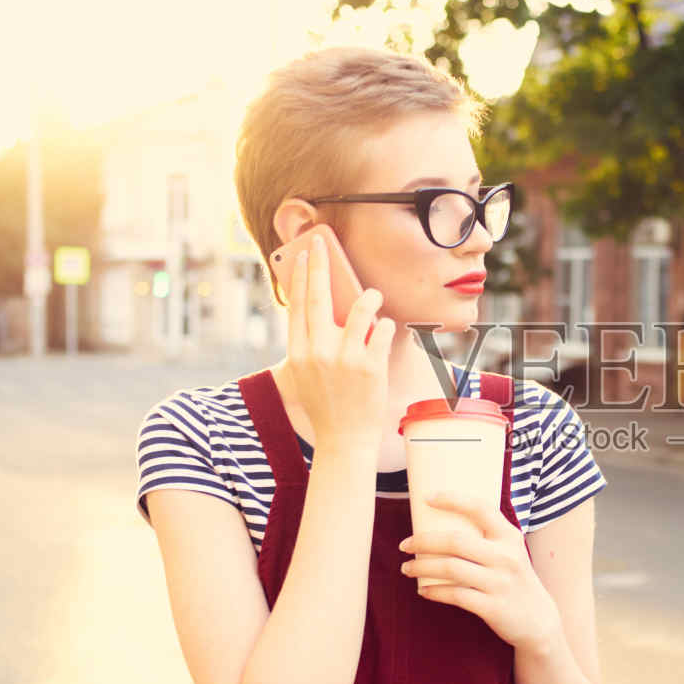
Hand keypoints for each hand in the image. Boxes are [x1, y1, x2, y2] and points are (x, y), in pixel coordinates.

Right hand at [286, 235, 396, 450]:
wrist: (345, 441)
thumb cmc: (328, 405)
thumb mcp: (306, 375)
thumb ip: (310, 344)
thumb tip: (320, 308)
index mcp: (298, 354)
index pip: (297, 306)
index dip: (299, 277)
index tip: (302, 255)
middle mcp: (317, 352)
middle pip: (317, 297)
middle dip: (319, 264)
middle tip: (321, 242)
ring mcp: (344, 359)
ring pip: (359, 309)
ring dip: (368, 297)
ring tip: (373, 295)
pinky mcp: (370, 366)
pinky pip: (383, 330)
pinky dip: (386, 325)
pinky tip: (386, 329)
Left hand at [398, 492, 562, 653]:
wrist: (538, 621)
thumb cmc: (514, 580)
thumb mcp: (510, 553)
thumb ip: (487, 538)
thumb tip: (442, 523)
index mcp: (510, 537)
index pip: (480, 508)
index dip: (452, 500)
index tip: (428, 498)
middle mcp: (506, 557)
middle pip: (456, 541)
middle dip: (423, 541)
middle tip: (405, 544)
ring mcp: (499, 583)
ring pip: (451, 568)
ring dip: (422, 567)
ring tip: (406, 568)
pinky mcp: (492, 607)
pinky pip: (455, 595)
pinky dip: (434, 591)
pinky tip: (423, 590)